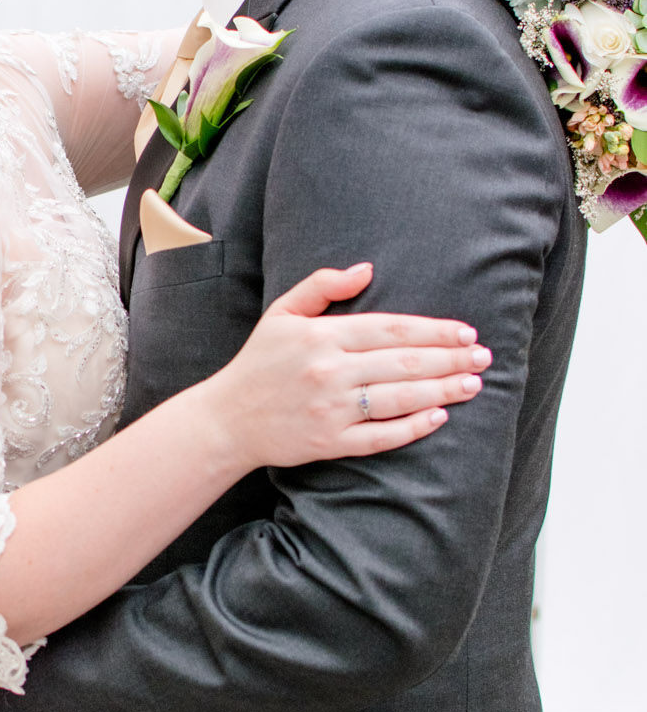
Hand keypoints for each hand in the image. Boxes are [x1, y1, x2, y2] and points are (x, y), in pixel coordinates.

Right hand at [215, 262, 491, 469]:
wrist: (227, 420)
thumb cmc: (259, 363)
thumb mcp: (281, 313)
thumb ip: (322, 286)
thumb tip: (367, 269)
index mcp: (321, 336)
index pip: (392, 329)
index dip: (434, 331)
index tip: (466, 332)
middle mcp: (329, 371)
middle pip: (404, 363)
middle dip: (450, 359)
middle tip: (484, 357)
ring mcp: (331, 409)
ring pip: (400, 398)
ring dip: (443, 391)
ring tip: (473, 384)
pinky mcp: (330, 442)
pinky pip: (381, 436)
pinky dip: (413, 427)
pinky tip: (439, 417)